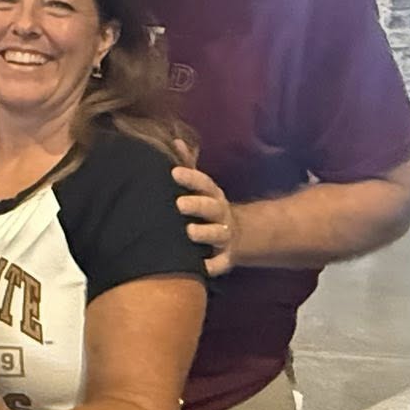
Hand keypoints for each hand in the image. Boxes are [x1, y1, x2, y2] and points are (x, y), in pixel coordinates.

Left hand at [173, 140, 240, 276]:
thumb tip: (175, 141)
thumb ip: (188, 165)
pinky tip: (200, 267)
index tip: (174, 173)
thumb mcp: (201, 187)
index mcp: (212, 195)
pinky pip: (220, 264)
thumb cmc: (208, 206)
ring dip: (205, 233)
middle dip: (197, 205)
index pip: (204, 183)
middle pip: (211, 207)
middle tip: (179, 203)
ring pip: (217, 234)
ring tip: (190, 232)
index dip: (190, 178)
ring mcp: (225, 236)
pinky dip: (212, 267)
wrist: (235, 234)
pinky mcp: (226, 258)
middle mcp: (220, 214)